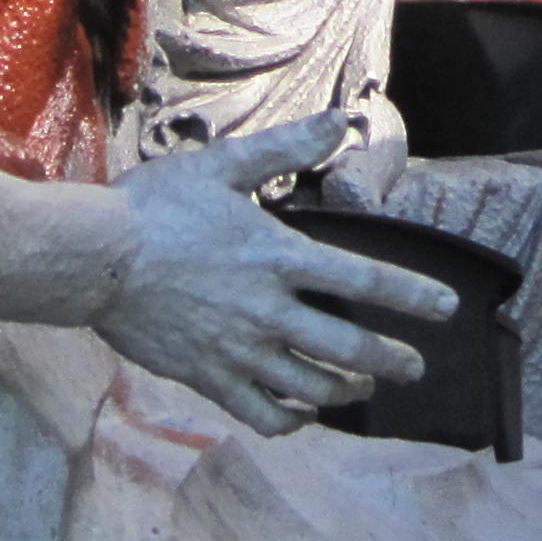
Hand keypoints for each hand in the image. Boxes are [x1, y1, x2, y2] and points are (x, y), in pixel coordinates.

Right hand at [91, 112, 458, 435]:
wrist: (94, 260)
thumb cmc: (156, 208)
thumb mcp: (224, 165)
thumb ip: (286, 147)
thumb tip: (339, 121)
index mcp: (280, 257)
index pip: (366, 281)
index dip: (413, 297)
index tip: (447, 310)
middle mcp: (270, 311)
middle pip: (350, 347)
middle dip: (393, 360)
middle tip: (416, 368)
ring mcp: (240, 351)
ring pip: (313, 386)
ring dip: (346, 389)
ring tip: (362, 386)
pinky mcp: (209, 378)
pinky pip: (263, 413)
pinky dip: (291, 418)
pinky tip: (302, 412)